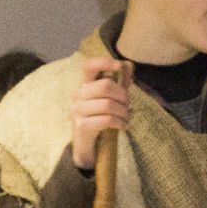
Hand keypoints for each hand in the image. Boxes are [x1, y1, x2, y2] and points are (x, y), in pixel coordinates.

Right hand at [68, 55, 129, 171]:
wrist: (87, 145)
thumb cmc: (100, 118)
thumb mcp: (110, 99)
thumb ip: (119, 82)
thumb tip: (129, 65)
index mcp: (84, 85)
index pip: (89, 66)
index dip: (104, 62)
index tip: (119, 66)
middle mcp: (78, 95)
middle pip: (106, 85)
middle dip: (123, 95)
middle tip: (127, 104)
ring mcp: (78, 110)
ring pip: (108, 104)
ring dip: (123, 112)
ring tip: (126, 117)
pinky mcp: (82, 126)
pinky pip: (107, 120)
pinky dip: (120, 123)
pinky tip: (123, 126)